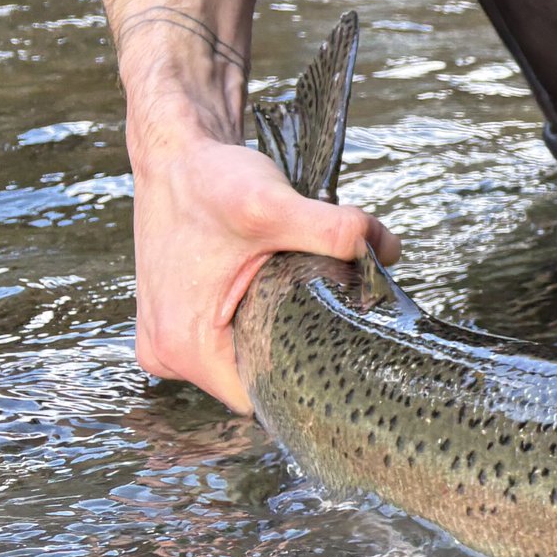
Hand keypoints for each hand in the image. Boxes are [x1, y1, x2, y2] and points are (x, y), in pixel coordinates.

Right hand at [130, 132, 396, 413]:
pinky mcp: (182, 321)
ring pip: (248, 358)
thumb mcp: (272, 205)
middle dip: (300, 354)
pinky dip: (263, 320)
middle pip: (257, 381)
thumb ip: (334, 230)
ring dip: (282, 335)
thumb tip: (387, 250)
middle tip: (340, 322)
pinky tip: (285, 294)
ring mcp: (170, 340)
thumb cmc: (207, 181)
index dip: (308, 384)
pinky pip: (234, 338)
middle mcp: (169, 355)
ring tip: (309, 301)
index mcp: (183, 347)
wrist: (174, 154)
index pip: (262, 401)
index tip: (347, 358)